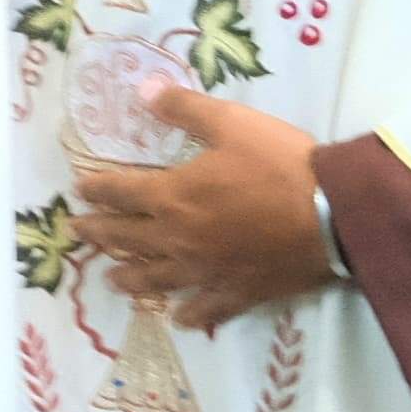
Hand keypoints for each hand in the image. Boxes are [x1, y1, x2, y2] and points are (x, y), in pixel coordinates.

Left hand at [70, 87, 331, 332]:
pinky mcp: (237, 292)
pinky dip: (189, 315)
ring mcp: (205, 271)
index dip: (96, 189)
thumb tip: (143, 91)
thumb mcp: (232, 122)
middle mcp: (179, 239)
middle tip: (77, 233)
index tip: (79, 189)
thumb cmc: (280, 164)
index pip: (120, 192)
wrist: (333, 214)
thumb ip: (185, 109)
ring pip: (155, 280)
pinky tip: (180, 319)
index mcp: (172, 196)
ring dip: (129, 278)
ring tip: (111, 279)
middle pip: (127, 238)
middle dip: (98, 233)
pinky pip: (205, 309)